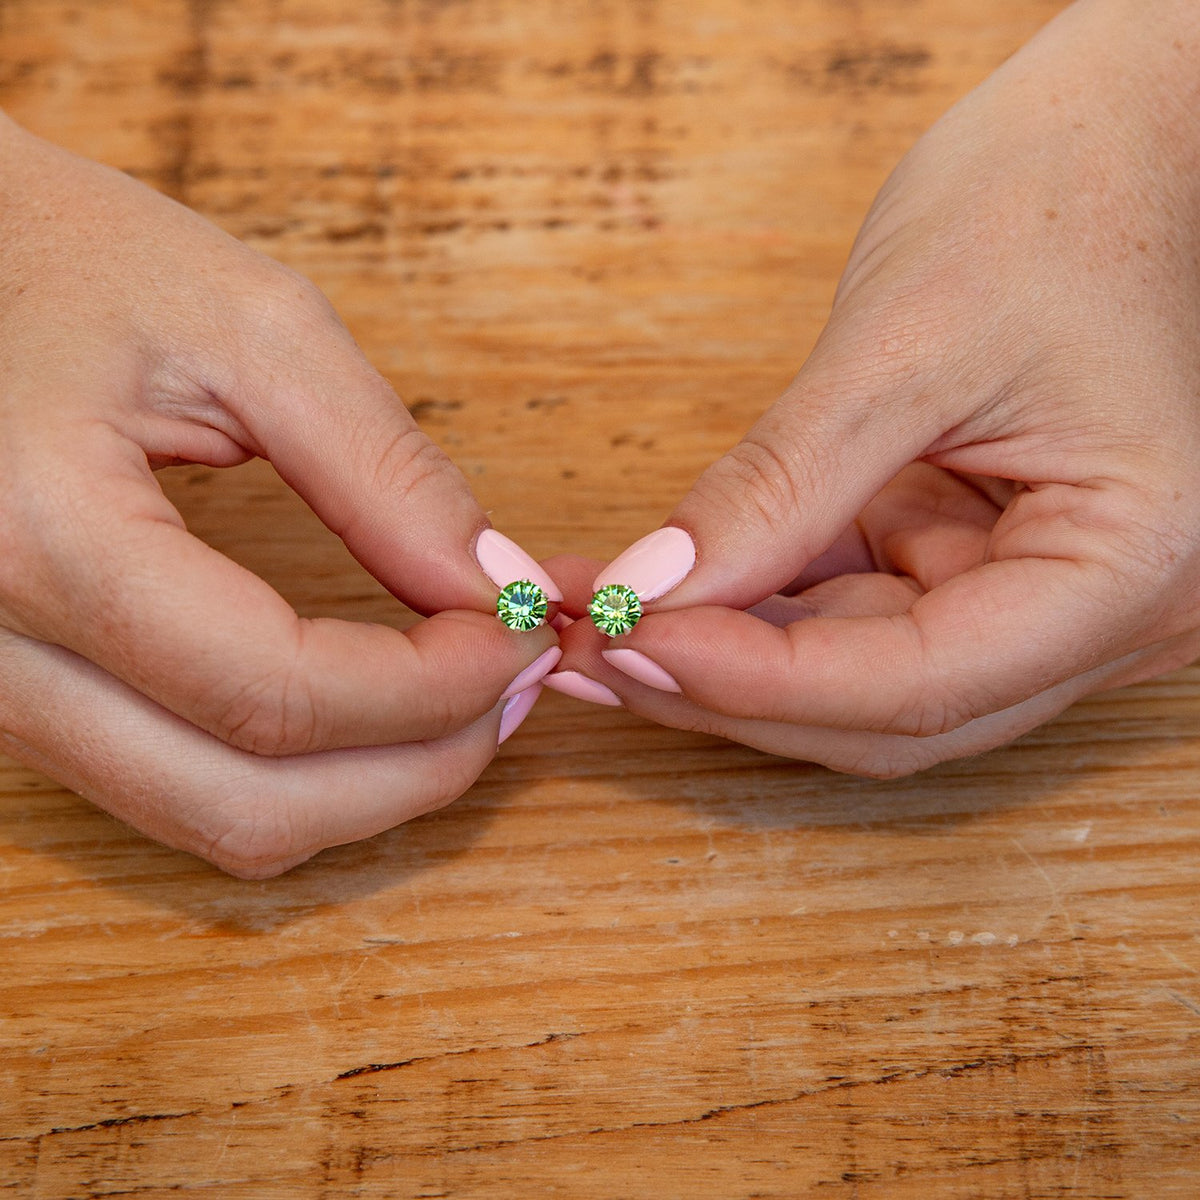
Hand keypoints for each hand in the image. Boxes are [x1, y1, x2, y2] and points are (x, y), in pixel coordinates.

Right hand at [0, 114, 560, 874]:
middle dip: (416, 767)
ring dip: (363, 787)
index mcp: (38, 535)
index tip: (521, 638)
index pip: (276, 692)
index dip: (431, 690)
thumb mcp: (249, 326)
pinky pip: (176, 787)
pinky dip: (294, 773)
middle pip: (248, 803)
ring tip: (460, 702)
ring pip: (212, 820)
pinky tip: (368, 710)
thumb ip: (389, 472)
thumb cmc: (60, 257)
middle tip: (512, 690)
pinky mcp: (18, 694)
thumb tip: (500, 588)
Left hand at [548, 0, 1199, 775]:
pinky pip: (855, 617)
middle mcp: (1102, 617)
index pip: (920, 686)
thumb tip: (653, 585)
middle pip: (883, 711)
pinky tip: (667, 590)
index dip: (759, 681)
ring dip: (726, 657)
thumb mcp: (909, 342)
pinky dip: (757, 609)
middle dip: (726, 686)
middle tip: (587, 646)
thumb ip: (782, 484)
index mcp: (1131, 569)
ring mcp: (1041, 601)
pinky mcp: (977, 565)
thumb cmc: (1061, 200)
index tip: (629, 641)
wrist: (1119, 141)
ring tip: (601, 619)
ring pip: (857, 681)